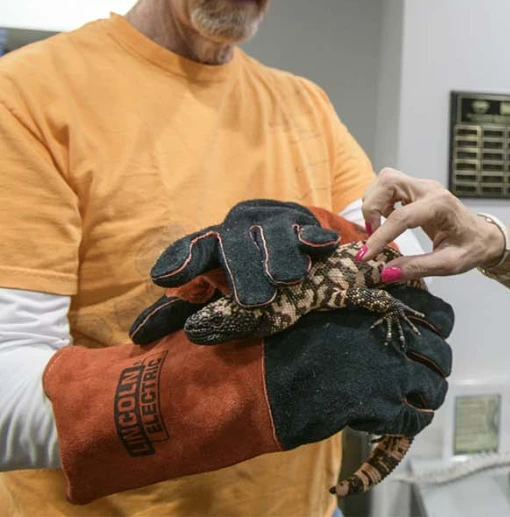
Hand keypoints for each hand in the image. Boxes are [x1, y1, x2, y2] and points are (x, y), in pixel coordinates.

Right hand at [45, 293, 452, 504]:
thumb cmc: (274, 339)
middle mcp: (388, 331)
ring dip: (427, 394)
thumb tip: (375, 307)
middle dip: (436, 362)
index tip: (432, 334)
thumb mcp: (314, 304)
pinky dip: (410, 423)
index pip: (436, 309)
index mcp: (376, 302)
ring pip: (434, 385)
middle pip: (441, 348)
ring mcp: (387, 368)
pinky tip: (396, 423)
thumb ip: (353, 305)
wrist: (248, 377)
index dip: (439, 325)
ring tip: (414, 401)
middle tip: (426, 372)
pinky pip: (412, 419)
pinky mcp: (376, 404)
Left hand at [131, 201, 352, 343]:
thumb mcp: (212, 289)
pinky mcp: (302, 223)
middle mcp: (239, 229)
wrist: (288, 233)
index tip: (164, 277)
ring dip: (280, 256)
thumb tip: (137, 337)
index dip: (180, 260)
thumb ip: (178, 310)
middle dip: (243, 270)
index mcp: (212, 244)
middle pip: (236, 245)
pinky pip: (308, 231)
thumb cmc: (244, 271)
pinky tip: (322, 247)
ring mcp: (271, 223)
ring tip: (287, 279)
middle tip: (253, 301)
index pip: (192, 248)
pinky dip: (313, 238)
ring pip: (273, 236)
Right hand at [359, 168, 502, 279]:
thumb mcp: (449, 265)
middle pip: (388, 182)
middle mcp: (430, 189)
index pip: (401, 217)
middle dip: (371, 207)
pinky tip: (385, 220)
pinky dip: (380, 201)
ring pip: (386, 180)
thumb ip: (417, 267)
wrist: (485, 237)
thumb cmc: (471, 249)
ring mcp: (423, 186)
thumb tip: (385, 273)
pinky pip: (389, 186)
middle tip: (372, 234)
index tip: (364, 256)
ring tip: (378, 228)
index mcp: (441, 206)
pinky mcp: (417, 189)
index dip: (379, 237)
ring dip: (373, 202)